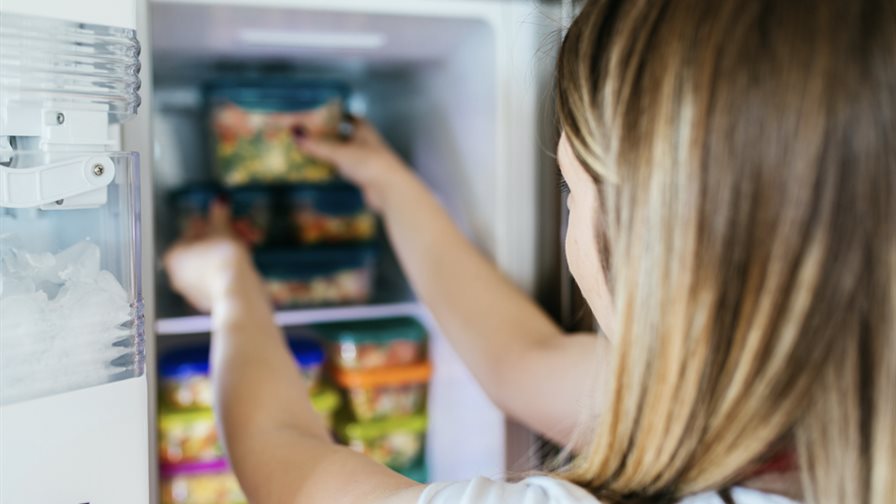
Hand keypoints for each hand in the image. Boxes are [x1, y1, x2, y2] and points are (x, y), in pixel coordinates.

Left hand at [163, 200, 256, 312]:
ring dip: (235, 247)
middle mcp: (179, 273)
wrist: (238, 293)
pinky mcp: (212, 298)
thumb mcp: (222, 230)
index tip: (231, 216)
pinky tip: (249, 257)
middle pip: (206, 244)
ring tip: (253, 240)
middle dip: (230, 234)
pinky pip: (221, 274)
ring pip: (215, 259)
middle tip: (246, 229)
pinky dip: (233, 265)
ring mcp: (194, 288)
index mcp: (174, 254)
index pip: (194, 227)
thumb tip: (220, 201)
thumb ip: (219, 215)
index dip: (216, 219)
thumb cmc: (224, 260)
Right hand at [296, 118, 411, 211]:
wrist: (389, 189)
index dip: (339, 115)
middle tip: (312, 135)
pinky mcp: (365, 177)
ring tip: (313, 151)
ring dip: (332, 154)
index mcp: (365, 130)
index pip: (351, 118)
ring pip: (346, 154)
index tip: (323, 115)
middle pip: (347, 136)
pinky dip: (335, 169)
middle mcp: (367, 143)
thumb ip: (318, 146)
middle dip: (331, 136)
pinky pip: (346, 170)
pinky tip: (323, 171)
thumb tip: (296, 137)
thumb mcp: (340, 152)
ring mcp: (367, 161)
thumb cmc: (369, 163)